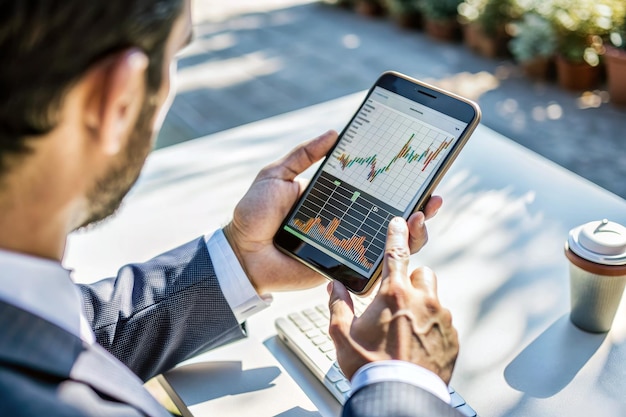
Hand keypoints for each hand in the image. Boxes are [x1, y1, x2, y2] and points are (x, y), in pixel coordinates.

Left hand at [224, 131, 442, 293]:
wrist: (241, 252)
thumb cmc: (255, 213)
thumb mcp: (278, 175)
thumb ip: (304, 155)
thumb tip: (334, 132)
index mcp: (336, 199)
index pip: (375, 190)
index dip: (399, 182)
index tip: (420, 169)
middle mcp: (347, 222)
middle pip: (392, 217)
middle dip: (419, 208)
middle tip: (432, 196)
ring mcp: (347, 246)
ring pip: (390, 243)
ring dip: (414, 232)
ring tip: (421, 217)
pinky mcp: (342, 268)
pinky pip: (373, 266)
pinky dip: (393, 258)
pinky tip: (405, 244)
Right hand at [328, 217, 458, 383]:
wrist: (400, 396)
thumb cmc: (371, 367)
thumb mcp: (342, 335)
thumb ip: (338, 306)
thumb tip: (335, 288)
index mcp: (393, 294)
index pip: (396, 253)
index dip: (397, 234)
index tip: (401, 222)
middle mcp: (422, 300)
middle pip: (422, 274)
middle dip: (411, 282)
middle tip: (397, 303)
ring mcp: (441, 319)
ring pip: (434, 299)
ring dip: (422, 307)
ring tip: (405, 332)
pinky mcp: (452, 338)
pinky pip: (443, 323)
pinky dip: (431, 328)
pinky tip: (416, 346)